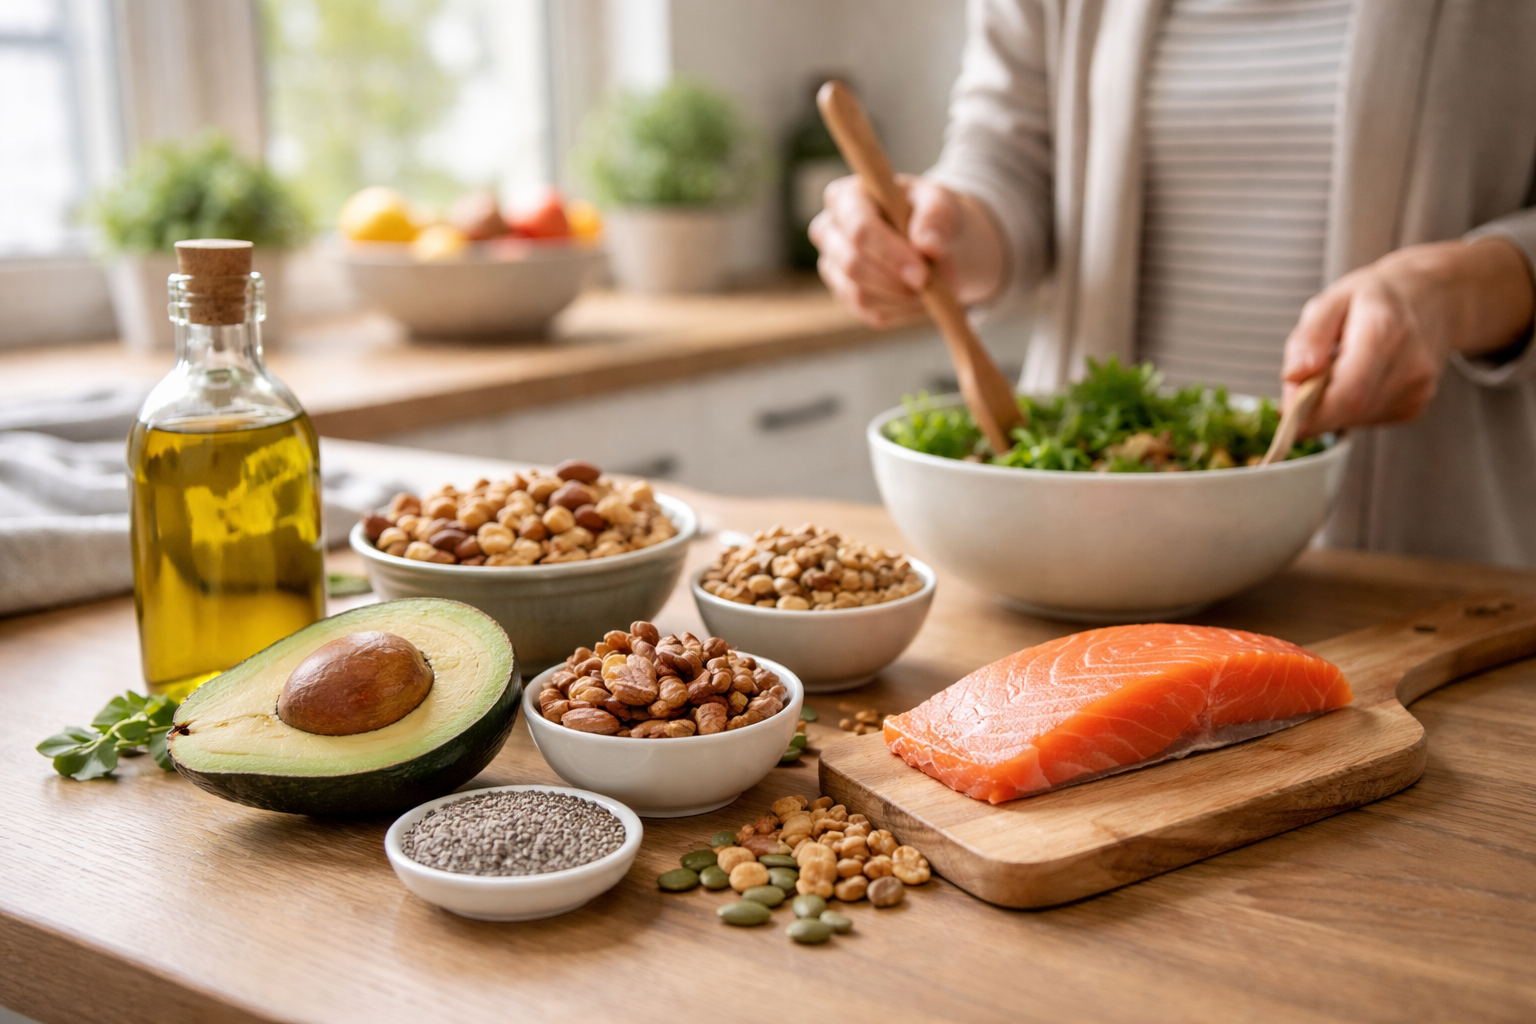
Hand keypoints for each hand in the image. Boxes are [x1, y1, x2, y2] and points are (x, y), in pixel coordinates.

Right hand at [809, 174, 1007, 326]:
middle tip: (927, 283)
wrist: (939, 244)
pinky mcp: (844, 294)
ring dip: (900, 297)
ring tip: (929, 288)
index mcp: (847, 197)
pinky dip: (899, 310)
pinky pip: (867, 311)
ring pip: (858, 293)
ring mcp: (833, 265)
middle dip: (894, 279)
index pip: (858, 228)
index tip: (922, 271)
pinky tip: (919, 298)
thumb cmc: (934, 216)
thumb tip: (928, 244)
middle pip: (851, 264)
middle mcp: (829, 230)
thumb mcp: (944, 204)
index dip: (889, 253)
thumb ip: (937, 217)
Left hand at [1282, 237, 1535, 434]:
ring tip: (1337, 368)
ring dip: (1332, 406)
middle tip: (1300, 384)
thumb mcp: (1332, 301)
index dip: (1314, 414)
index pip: (1350, 391)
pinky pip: (1368, 419)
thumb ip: (1309, 338)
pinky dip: (1350, 407)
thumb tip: (1293, 376)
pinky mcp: (1416, 406)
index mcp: (1385, 331)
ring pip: (1355, 418)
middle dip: (1314, 408)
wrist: (1433, 299)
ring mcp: (1418, 389)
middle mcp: (1410, 364)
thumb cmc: (1374, 298)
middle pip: (1350, 409)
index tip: (1286, 417)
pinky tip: (1359, 377)